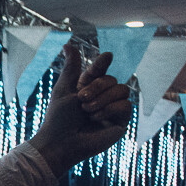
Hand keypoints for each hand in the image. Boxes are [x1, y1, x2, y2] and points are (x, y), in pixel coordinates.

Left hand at [29, 43, 130, 171]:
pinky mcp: (121, 122)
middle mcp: (103, 97)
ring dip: (102, 100)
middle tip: (81, 100)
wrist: (61, 142)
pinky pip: (126, 105)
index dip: (102, 64)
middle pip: (112, 79)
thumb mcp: (64, 89)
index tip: (106, 57)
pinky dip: (109, 110)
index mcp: (88, 88)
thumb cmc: (58, 118)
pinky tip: (96, 119)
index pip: (101, 69)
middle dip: (96, 87)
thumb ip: (71, 68)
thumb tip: (68, 44)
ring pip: (122, 90)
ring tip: (87, 112)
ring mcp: (113, 109)